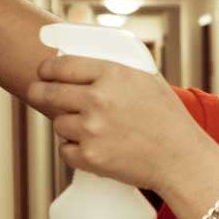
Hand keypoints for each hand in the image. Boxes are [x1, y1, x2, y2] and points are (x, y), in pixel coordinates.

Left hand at [26, 56, 218, 194]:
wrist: (180, 157)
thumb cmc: (166, 116)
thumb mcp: (145, 78)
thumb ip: (113, 68)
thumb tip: (80, 60)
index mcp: (112, 74)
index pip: (61, 66)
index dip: (46, 69)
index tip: (43, 72)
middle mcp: (99, 99)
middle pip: (47, 93)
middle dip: (39, 92)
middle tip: (37, 93)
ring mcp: (92, 129)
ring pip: (58, 123)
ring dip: (67, 125)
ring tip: (90, 128)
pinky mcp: (90, 156)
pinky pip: (65, 150)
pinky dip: (75, 150)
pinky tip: (94, 147)